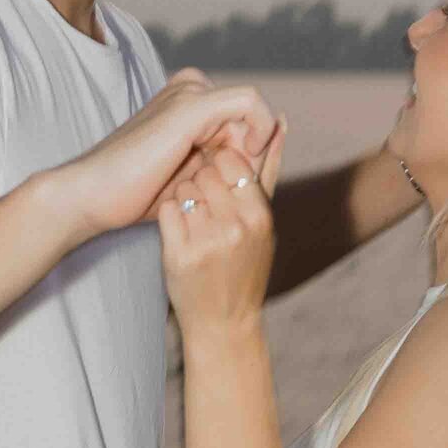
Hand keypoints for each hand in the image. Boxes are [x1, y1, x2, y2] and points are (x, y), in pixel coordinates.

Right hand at [63, 70, 277, 240]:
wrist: (94, 195)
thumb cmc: (136, 194)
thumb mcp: (193, 177)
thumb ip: (225, 162)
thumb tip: (267, 154)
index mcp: (188, 103)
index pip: (243, 122)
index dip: (253, 156)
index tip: (240, 186)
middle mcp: (189, 90)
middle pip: (249, 117)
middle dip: (255, 154)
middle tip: (234, 187)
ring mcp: (189, 93)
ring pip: (252, 111)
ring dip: (253, 150)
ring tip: (229, 182)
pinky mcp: (191, 105)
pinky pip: (250, 103)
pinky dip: (260, 130)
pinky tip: (248, 158)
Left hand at [158, 120, 286, 333]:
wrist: (224, 324)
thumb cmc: (245, 269)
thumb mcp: (265, 224)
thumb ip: (270, 170)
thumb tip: (280, 122)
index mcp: (260, 216)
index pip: (232, 158)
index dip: (220, 162)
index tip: (217, 177)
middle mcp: (235, 228)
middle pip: (206, 170)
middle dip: (200, 178)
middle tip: (203, 200)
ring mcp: (206, 242)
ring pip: (184, 187)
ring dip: (184, 196)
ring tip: (193, 218)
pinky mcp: (178, 256)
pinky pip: (166, 210)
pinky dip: (169, 215)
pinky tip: (180, 231)